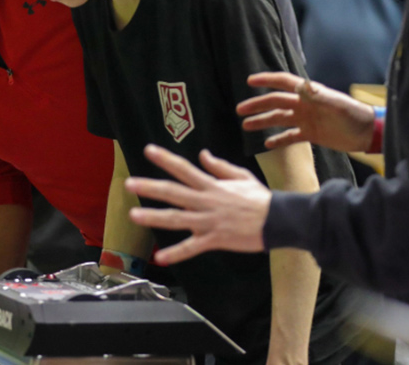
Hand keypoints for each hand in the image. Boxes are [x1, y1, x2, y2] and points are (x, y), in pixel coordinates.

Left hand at [125, 145, 270, 263]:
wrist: (278, 220)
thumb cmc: (260, 198)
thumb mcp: (241, 176)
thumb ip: (219, 166)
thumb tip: (202, 154)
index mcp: (212, 185)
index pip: (184, 169)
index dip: (165, 159)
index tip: (148, 150)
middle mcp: (206, 201)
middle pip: (173, 192)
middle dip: (150, 187)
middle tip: (129, 184)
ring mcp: (208, 221)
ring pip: (176, 219)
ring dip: (153, 217)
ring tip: (133, 216)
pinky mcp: (214, 239)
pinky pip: (192, 247)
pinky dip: (176, 253)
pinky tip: (160, 258)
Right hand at [237, 72, 375, 152]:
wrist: (367, 133)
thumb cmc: (354, 115)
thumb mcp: (336, 104)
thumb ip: (318, 95)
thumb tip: (302, 85)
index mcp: (309, 94)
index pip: (284, 83)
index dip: (267, 80)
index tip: (250, 81)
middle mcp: (304, 105)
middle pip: (276, 102)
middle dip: (257, 105)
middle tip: (240, 110)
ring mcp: (306, 120)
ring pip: (279, 119)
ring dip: (262, 122)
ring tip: (245, 126)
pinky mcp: (310, 134)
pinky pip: (290, 136)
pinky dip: (279, 140)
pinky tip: (267, 144)